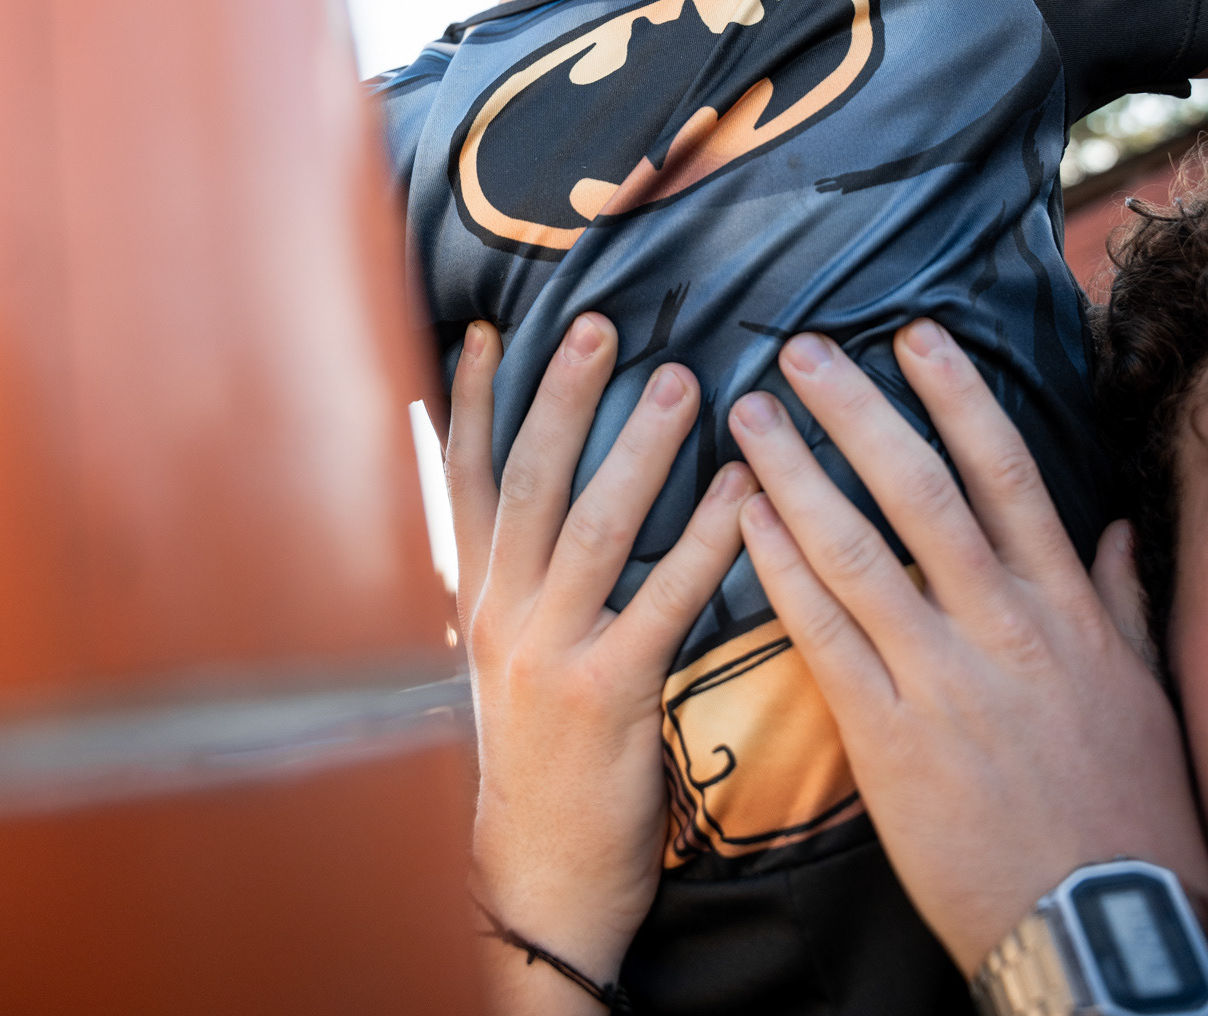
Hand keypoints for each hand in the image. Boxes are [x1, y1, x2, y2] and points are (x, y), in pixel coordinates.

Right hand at [448, 312, 755, 1010]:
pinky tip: (745, 496)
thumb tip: (540, 506)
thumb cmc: (535, 762)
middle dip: (563, 395)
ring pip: (591, 525)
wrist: (536, 883)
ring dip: (637, 447)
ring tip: (682, 382)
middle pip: (528, 480)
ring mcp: (547, 652)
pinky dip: (704, 541)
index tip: (491, 328)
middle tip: (602, 324)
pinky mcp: (607, 695)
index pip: (463, 479)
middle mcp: (499, 613)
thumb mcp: (499, 663)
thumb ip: (516, 582)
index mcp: (474, 598)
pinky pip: (662, 600)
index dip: (473, 400)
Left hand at [726, 319, 1207, 976]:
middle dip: (855, 411)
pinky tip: (744, 518)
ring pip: (855, 548)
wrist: (1093, 923)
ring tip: (748, 414)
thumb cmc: (1122, 807)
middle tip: (801, 349)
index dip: (957, 397)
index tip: (915, 334)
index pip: (1005, 474)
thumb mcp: (1139, 690)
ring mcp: (940, 675)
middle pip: (919, 490)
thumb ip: (1118, 600)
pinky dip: (779, 567)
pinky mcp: (887, 733)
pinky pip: (822, 632)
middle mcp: (1000, 624)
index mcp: (1062, 606)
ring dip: (794, 472)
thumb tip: (1111, 533)